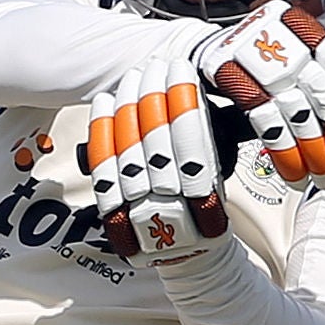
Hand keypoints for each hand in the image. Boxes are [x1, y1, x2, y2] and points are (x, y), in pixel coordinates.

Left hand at [83, 40, 227, 264]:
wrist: (191, 258)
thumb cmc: (207, 212)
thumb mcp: (222, 180)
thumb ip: (207, 145)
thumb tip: (188, 91)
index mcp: (209, 207)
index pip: (192, 146)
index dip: (183, 103)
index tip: (180, 71)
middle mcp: (175, 217)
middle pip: (157, 148)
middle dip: (154, 99)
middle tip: (155, 67)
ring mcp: (143, 220)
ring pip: (129, 156)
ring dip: (128, 109)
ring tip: (133, 78)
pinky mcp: (117, 219)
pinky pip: (104, 173)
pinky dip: (102, 134)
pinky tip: (104, 103)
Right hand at [200, 2, 324, 185]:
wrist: (205, 51)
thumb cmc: (262, 63)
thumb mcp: (301, 60)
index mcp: (302, 27)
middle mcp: (278, 35)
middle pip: (321, 90)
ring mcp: (250, 52)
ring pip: (295, 107)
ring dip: (315, 148)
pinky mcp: (225, 73)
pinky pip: (263, 119)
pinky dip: (284, 150)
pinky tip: (297, 173)